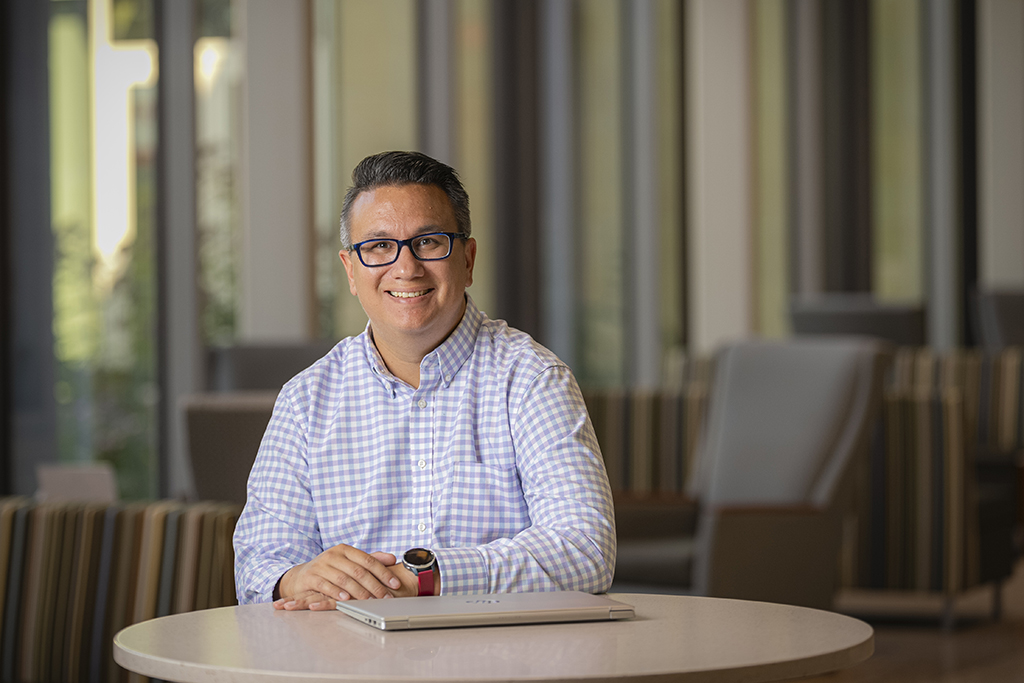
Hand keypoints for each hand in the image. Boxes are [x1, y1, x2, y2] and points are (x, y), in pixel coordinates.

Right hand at [272, 546, 413, 610]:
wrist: (301, 576)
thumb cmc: (330, 570)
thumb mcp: (349, 562)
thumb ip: (370, 560)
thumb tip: (392, 558)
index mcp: (346, 550)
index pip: (369, 560)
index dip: (383, 572)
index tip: (395, 584)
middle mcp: (334, 555)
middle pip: (358, 571)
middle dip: (374, 585)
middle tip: (386, 597)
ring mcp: (322, 565)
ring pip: (344, 578)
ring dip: (358, 591)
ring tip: (370, 601)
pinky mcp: (311, 576)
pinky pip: (326, 585)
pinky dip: (337, 593)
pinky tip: (347, 600)